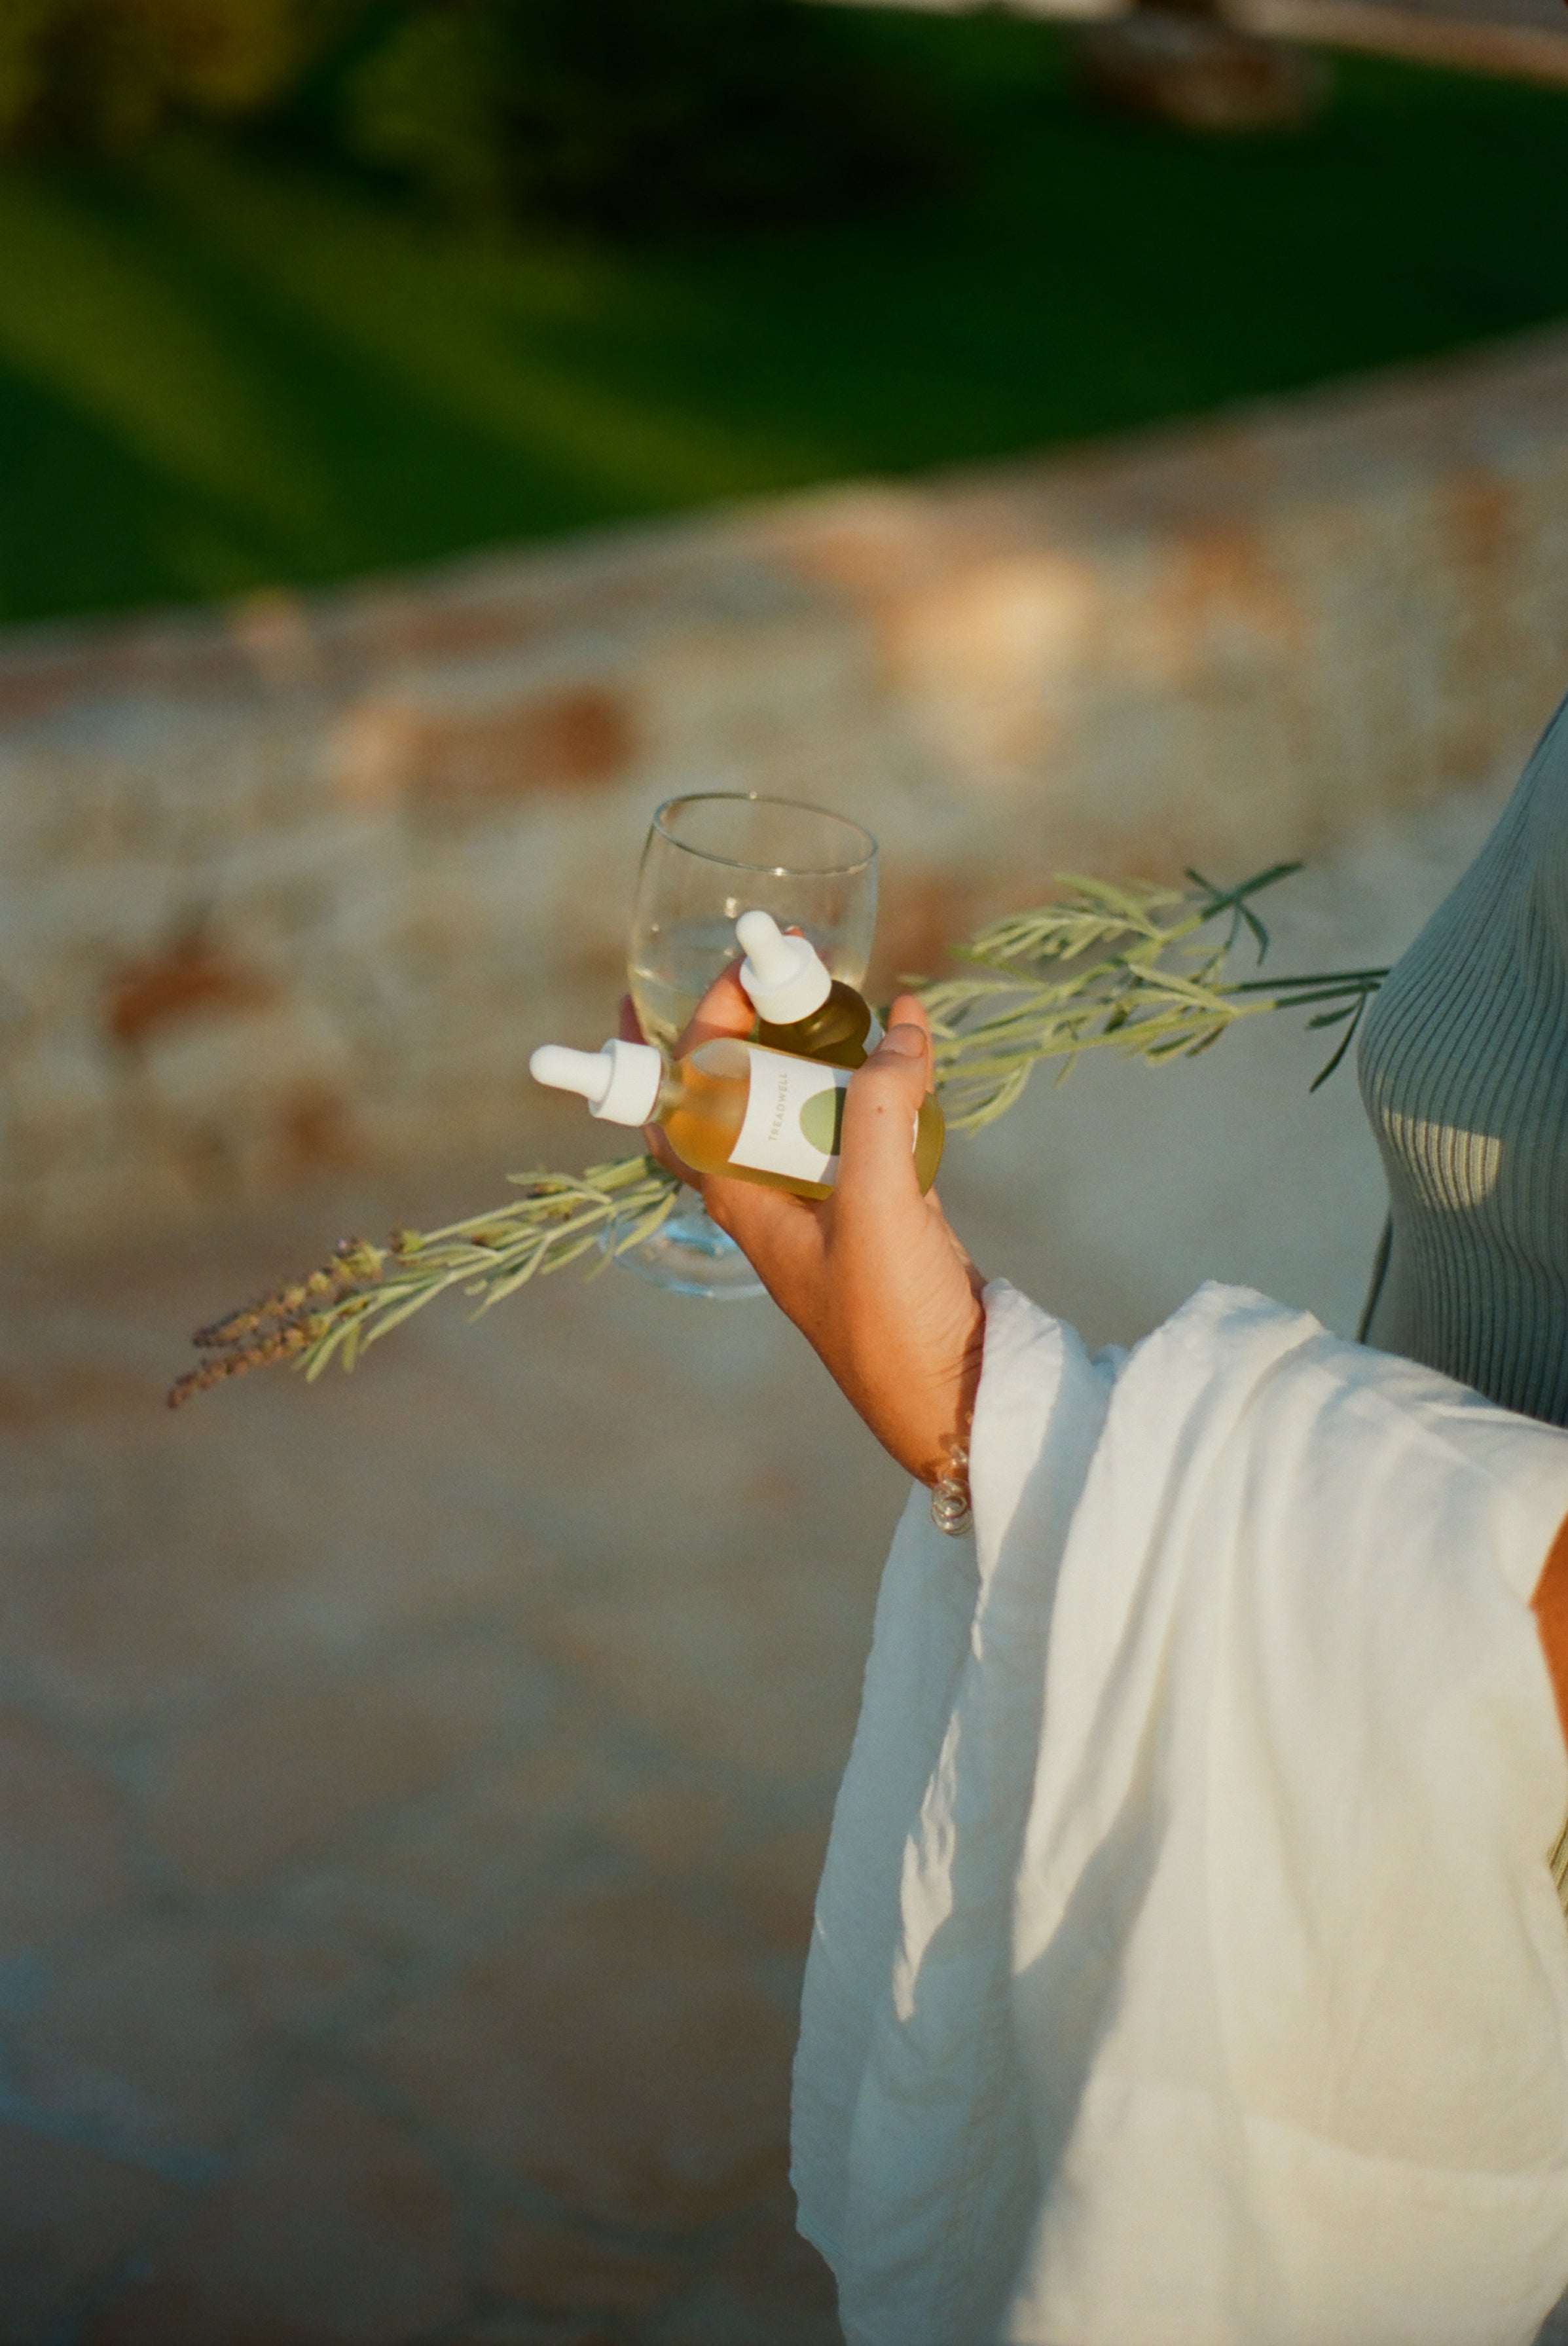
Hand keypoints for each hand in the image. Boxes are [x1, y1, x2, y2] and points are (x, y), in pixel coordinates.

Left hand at [625, 971, 986, 1483]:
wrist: (956, 1402)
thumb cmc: (891, 1324)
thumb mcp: (879, 1206)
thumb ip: (883, 1109)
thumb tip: (900, 1029)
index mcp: (743, 1200)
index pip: (689, 1099)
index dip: (692, 1033)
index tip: (727, 970)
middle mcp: (776, 1198)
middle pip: (744, 1094)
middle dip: (755, 1025)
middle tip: (783, 963)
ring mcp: (832, 1204)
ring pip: (808, 1108)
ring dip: (818, 1049)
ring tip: (838, 990)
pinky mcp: (887, 1211)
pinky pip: (870, 1128)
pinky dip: (882, 1083)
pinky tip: (909, 1047)